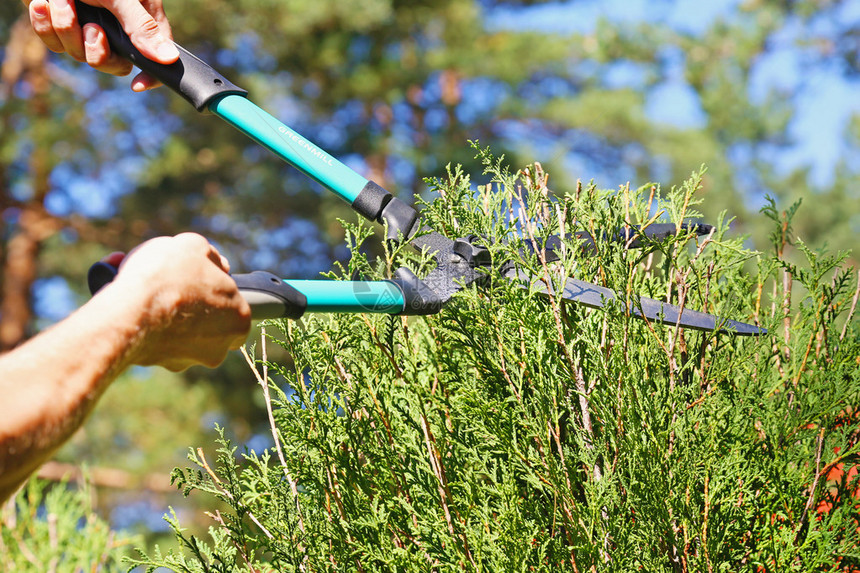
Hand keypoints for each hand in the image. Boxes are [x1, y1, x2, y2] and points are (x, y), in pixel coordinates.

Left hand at [24, 0, 179, 90]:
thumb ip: (141, 27)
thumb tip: (169, 59)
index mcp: (139, 20)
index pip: (154, 58)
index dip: (149, 76)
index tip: (137, 85)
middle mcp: (115, 28)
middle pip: (112, 64)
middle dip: (95, 51)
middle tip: (92, 28)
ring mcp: (86, 28)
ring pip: (78, 54)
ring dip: (66, 28)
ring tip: (62, 0)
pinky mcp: (59, 25)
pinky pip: (53, 41)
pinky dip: (45, 24)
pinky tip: (44, 3)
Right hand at [108, 233, 251, 370]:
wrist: (129, 309)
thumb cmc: (168, 275)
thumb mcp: (194, 246)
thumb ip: (211, 256)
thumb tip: (219, 265)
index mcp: (239, 320)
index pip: (236, 312)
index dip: (218, 295)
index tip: (200, 285)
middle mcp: (220, 347)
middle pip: (209, 326)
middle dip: (192, 309)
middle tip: (173, 288)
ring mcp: (189, 360)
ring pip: (180, 336)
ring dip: (168, 318)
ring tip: (148, 293)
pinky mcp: (159, 365)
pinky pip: (156, 343)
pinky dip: (148, 328)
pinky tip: (136, 309)